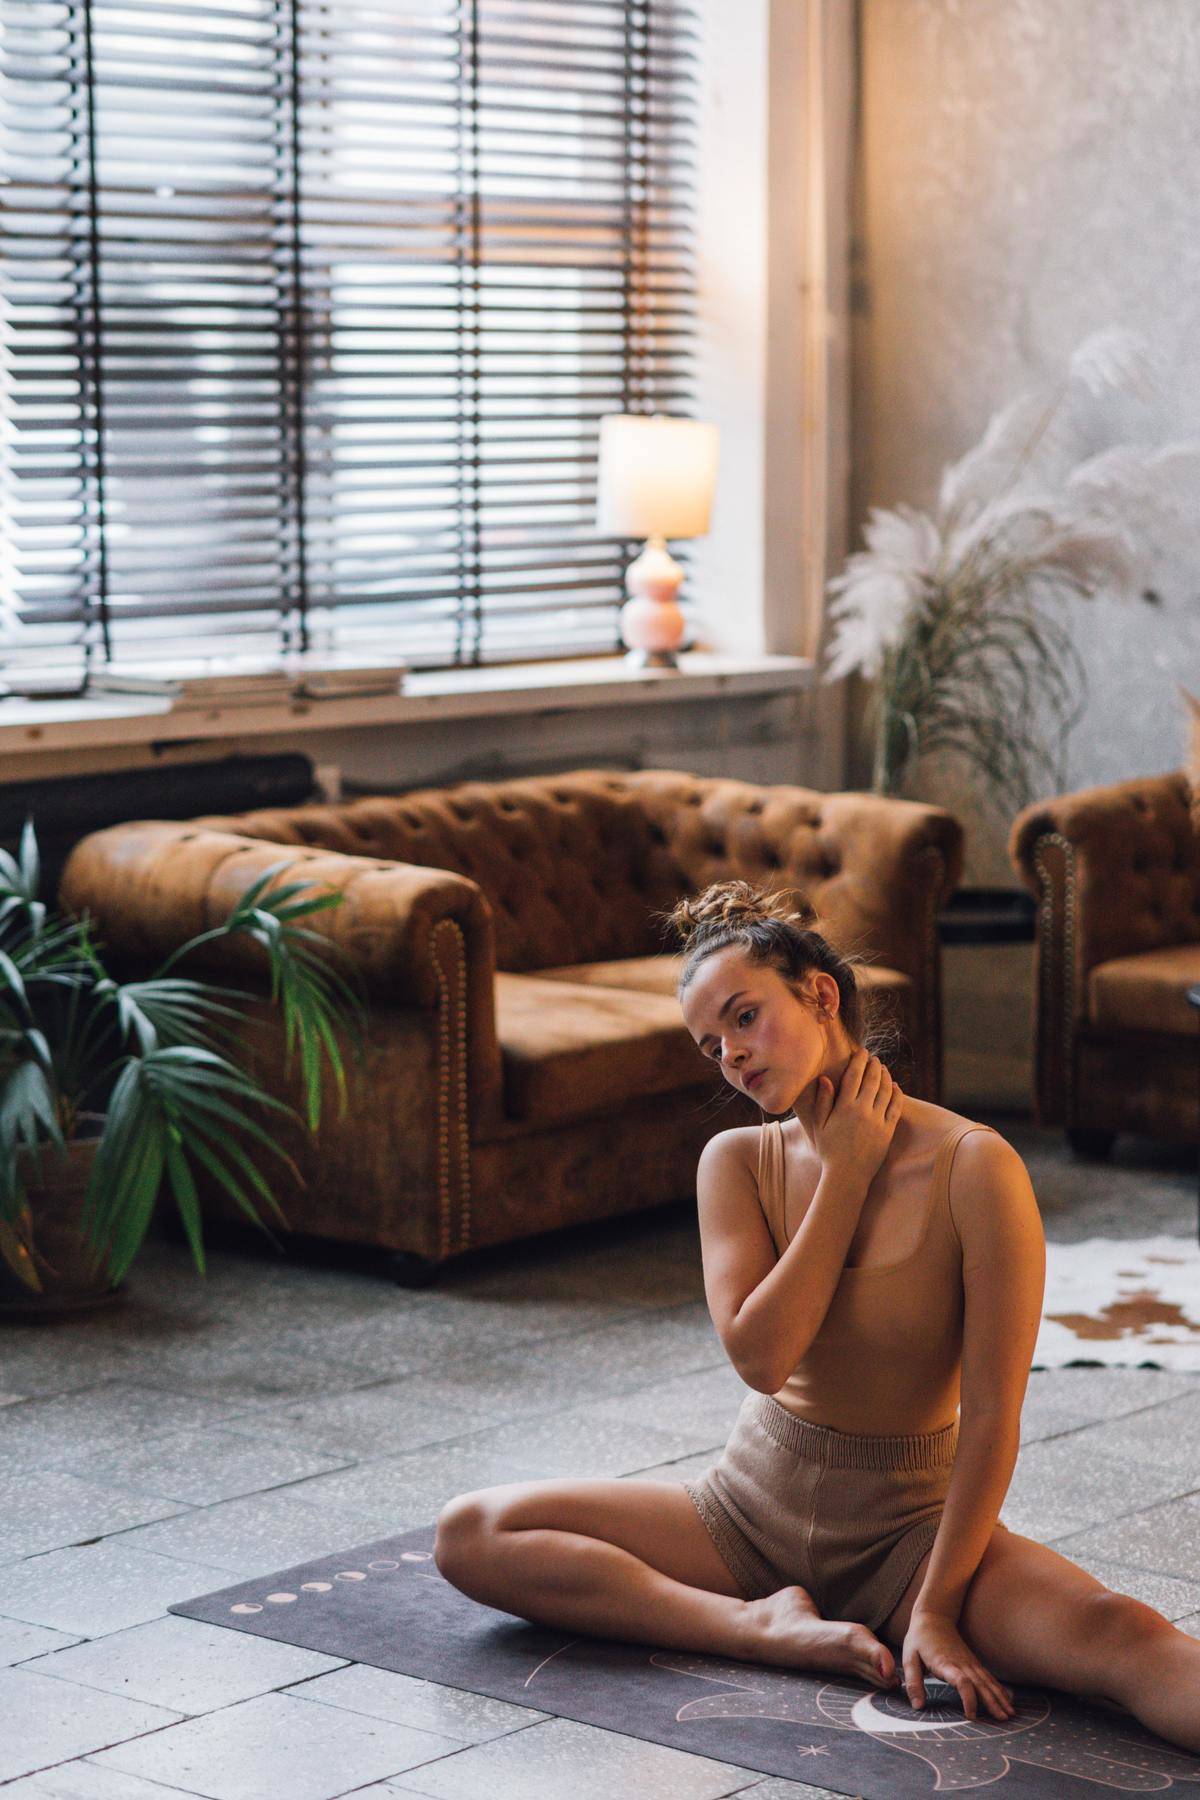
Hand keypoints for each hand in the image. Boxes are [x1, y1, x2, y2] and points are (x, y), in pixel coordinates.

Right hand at [812, 1049, 901, 1185]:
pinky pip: (896, 1107)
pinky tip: (895, 1087)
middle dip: (874, 1065)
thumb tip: (825, 1078)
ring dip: (886, 1076)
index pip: (854, 1075)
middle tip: (874, 1058)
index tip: (862, 1052)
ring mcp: (878, 1121)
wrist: (847, 1175)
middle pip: (872, 1079)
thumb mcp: (820, 1125)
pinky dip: (897, 1094)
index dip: (859, 1060)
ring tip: (883, 1069)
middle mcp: (863, 1110)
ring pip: (886, 1090)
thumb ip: (823, 1101)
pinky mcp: (888, 1131)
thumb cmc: (829, 1150)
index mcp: (844, 1107)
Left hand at [902, 1608, 1014, 1722]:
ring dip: (999, 1697)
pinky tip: (1007, 1699)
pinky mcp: (973, 1662)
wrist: (933, 1616)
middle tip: (1002, 1720)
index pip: (961, 1681)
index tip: (971, 1715)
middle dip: (992, 1703)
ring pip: (987, 1681)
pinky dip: (998, 1689)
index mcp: (945, 1663)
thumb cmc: (920, 1639)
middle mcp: (962, 1663)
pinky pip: (988, 1677)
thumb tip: (918, 1707)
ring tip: (1010, 1714)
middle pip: (980, 1684)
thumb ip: (913, 1683)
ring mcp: (970, 1662)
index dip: (969, 1698)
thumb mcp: (909, 1658)